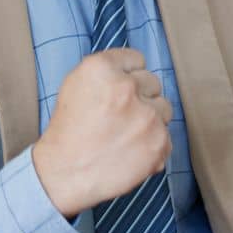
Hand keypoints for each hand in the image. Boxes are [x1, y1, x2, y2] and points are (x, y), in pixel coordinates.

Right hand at [32, 47, 172, 218]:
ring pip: (163, 107)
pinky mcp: (159, 142)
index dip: (126, 77)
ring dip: (149, 119)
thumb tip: (137, 69)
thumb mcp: (76, 84)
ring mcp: (146, 116)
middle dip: (139, 97)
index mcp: (102, 68)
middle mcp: (126, 88)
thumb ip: (108, 69)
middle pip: (152, 81)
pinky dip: (152, 143)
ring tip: (124, 134)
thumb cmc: (69, 130)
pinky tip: (131, 150)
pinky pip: (166, 135)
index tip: (117, 92)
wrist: (65, 173)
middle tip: (117, 116)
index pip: (136, 59)